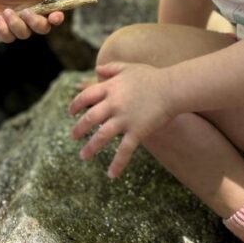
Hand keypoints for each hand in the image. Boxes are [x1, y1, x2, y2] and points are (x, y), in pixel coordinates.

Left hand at [0, 0, 63, 42]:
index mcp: (35, 4)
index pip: (52, 15)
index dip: (57, 18)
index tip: (55, 16)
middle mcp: (28, 18)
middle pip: (42, 28)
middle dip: (36, 23)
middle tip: (25, 12)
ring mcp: (15, 27)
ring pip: (24, 34)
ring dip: (16, 24)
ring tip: (4, 11)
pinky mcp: (2, 33)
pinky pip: (8, 37)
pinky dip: (2, 28)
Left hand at [68, 61, 176, 178]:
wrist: (172, 88)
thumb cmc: (152, 77)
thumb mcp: (129, 67)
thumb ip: (111, 68)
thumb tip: (96, 69)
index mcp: (110, 88)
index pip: (86, 97)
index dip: (75, 105)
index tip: (70, 112)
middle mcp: (114, 104)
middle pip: (90, 118)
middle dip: (79, 129)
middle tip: (72, 136)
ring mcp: (125, 118)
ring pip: (101, 136)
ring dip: (90, 148)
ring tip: (83, 156)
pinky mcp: (137, 131)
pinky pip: (124, 150)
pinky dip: (117, 164)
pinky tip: (111, 175)